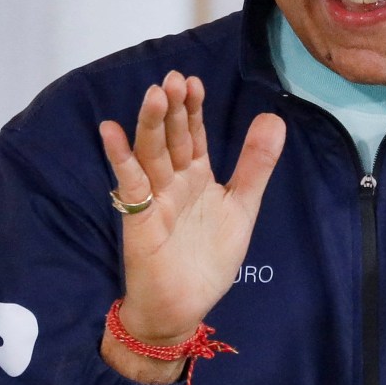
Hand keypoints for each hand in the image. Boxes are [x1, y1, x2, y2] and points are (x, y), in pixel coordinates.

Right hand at [97, 72, 284, 384]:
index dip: (193, 109)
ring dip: (150, 124)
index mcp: (197, 176)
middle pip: (171, 138)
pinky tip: (111, 131)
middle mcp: (173, 181)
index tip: (193, 81)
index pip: (194, 134)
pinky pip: (131, 184)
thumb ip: (256, 165)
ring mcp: (154, 198)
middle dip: (172, 109)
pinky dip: (120, 158)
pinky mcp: (140, 219)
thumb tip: (274, 117)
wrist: (184, 306)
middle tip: (172, 78)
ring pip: (151, 154)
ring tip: (153, 95)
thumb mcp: (242, 207)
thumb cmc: (208, 258)